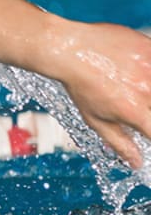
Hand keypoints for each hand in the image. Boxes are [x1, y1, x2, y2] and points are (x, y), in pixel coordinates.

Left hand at [59, 22, 150, 167]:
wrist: (71, 50)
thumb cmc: (80, 88)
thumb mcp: (96, 120)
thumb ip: (120, 142)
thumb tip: (137, 163)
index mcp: (134, 112)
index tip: (147, 131)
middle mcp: (148, 91)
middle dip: (149, 113)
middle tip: (139, 108)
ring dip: (148, 91)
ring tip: (136, 88)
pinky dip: (149, 70)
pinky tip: (139, 73)